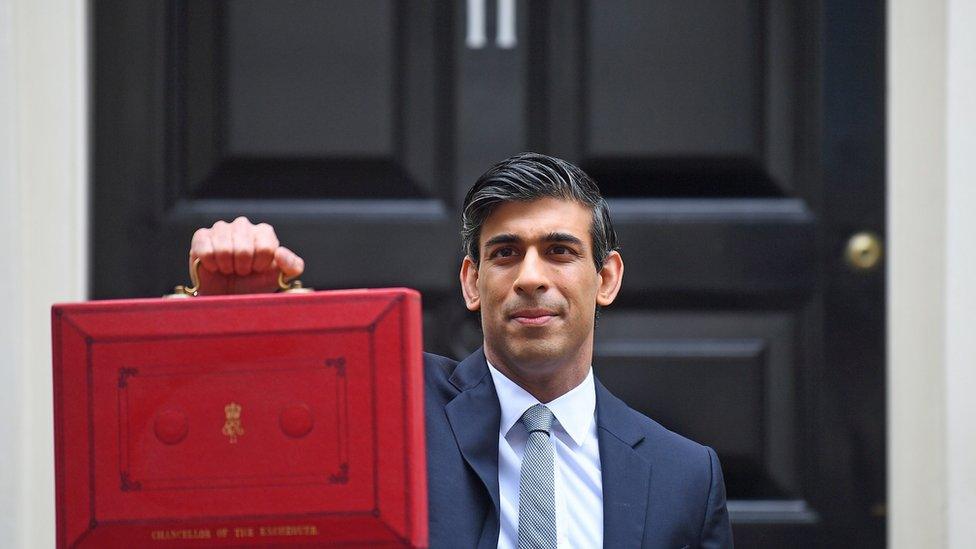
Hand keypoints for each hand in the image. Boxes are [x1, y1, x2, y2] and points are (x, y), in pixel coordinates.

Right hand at [189, 216, 304, 294]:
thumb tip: (281, 253)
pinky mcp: (201, 236)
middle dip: (243, 268)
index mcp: (264, 232)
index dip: (260, 266)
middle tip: (241, 271)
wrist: (228, 295)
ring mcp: (221, 228)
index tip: (257, 269)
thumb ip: (292, 266)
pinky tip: (214, 266)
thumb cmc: (255, 283)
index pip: (266, 249)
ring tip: (228, 268)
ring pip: (224, 249)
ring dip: (227, 267)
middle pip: (244, 249)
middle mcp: (243, 225)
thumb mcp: (280, 277)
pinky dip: (210, 264)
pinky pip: (205, 250)